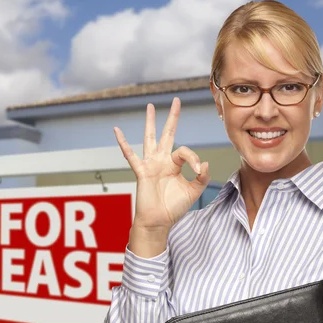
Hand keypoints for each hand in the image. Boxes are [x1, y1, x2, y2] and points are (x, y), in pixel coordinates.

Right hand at [114, 98, 210, 251]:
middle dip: (172, 118)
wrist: (159, 221)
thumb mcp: (193, 192)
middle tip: (176, 100)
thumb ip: (201, 177)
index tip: (199, 171)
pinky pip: (130, 155)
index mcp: (174, 165)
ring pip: (150, 138)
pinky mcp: (141, 171)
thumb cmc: (173, 208)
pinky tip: (117, 130)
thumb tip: (205, 162)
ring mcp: (150, 164)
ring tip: (150, 106)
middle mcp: (162, 161)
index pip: (185, 151)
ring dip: (150, 122)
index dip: (194, 159)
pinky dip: (123, 143)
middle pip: (168, 134)